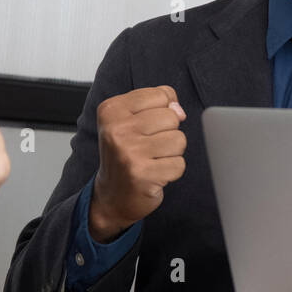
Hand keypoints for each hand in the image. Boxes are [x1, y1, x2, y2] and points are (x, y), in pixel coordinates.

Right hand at [90, 86, 186, 241]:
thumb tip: (179, 111)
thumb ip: (159, 104)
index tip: (144, 127)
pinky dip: (172, 171)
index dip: (162, 111)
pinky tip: (154, 174)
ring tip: (152, 160)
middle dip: (168, 133)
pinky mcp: (142, 174)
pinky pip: (179, 164)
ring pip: (179, 140)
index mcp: (112, 110)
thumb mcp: (133, 119)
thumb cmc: (127, 153)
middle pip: (172, 117)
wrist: (112, 196)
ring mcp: (129, 152)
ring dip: (171, 153)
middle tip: (148, 147)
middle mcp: (117, 129)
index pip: (161, 95)